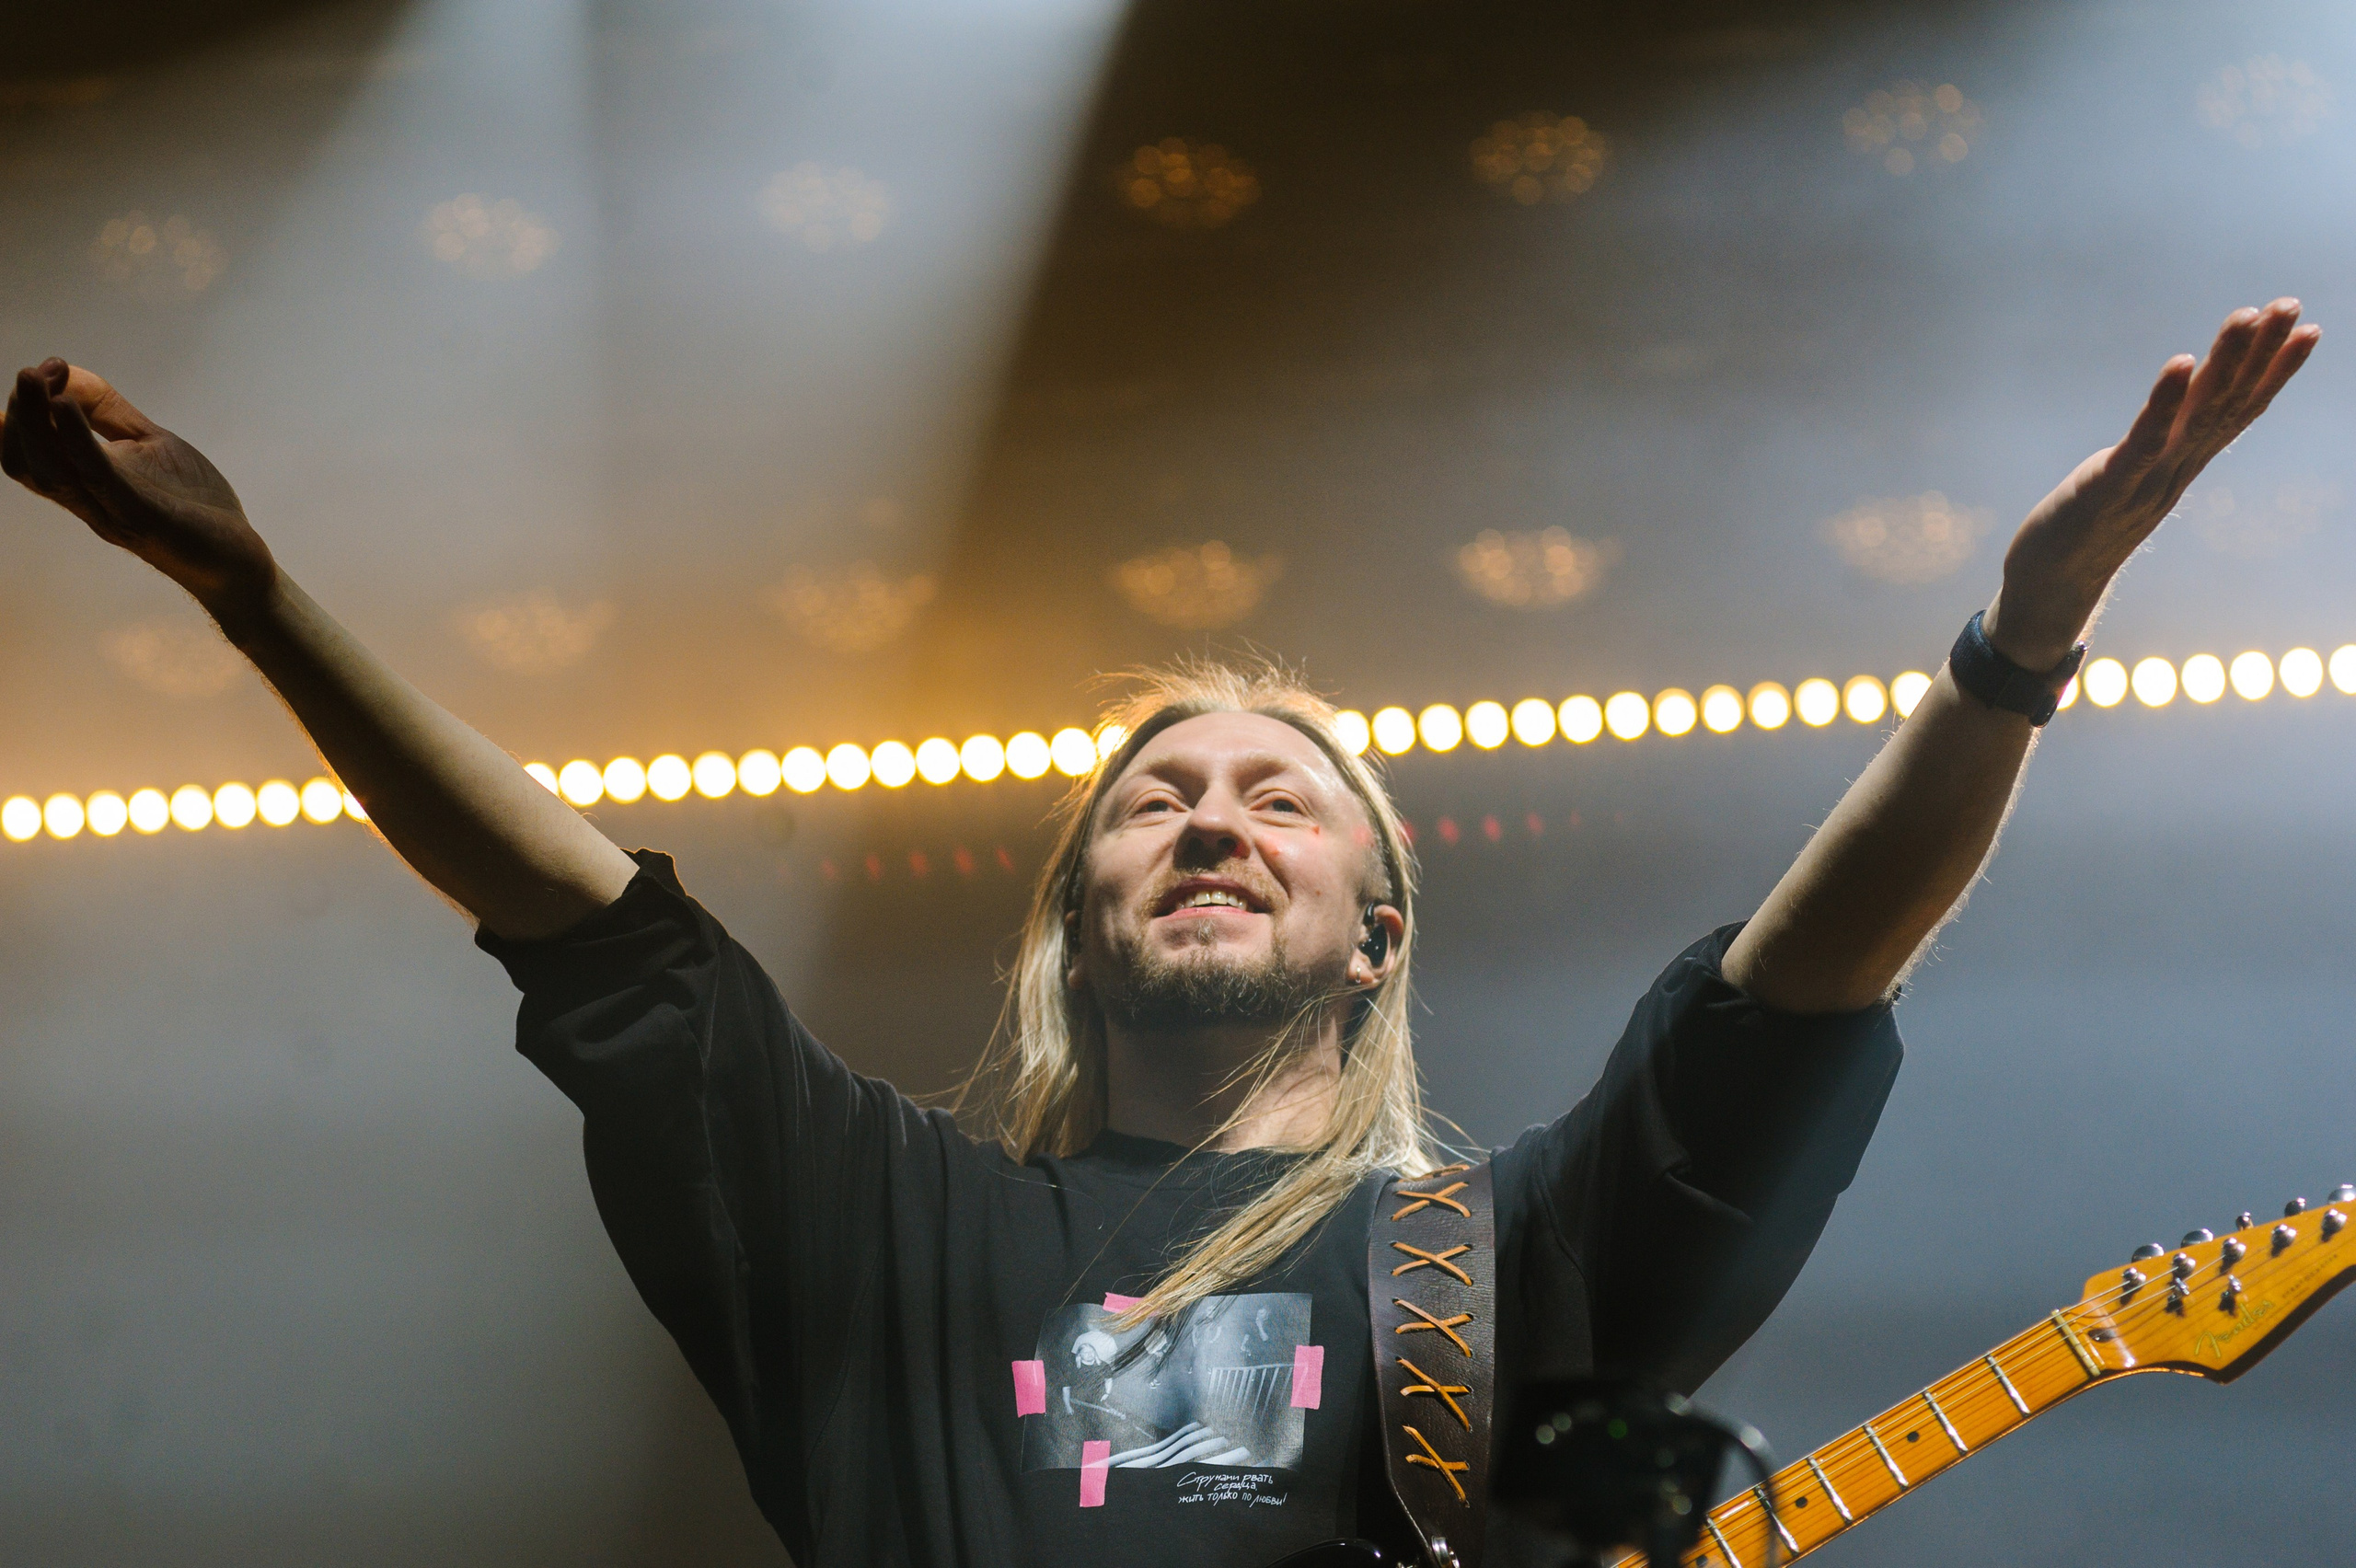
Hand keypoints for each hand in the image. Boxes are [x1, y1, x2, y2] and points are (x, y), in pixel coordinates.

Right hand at [2, 358, 276, 620]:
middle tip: (29, 373)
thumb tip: (65, 371)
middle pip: (26, 461)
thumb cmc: (191, 502)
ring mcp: (111, 511)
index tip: (41, 369)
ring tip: (32, 378)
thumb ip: (108, 412)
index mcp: (83, 485)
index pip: (27, 451)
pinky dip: (77, 441)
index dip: (21, 411)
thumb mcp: (147, 444)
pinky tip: (66, 406)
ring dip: (35, 424)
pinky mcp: (143, 518)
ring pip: (50, 472)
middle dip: (21, 413)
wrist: (238, 558)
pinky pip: (99, 478)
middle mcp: (87, 501)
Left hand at [1986, 299, 2320, 668]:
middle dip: (2260, 351)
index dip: (2275, 371)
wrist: (2050, 585)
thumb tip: (2181, 406)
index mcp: (2183, 463)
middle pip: (2226, 403)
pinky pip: (2143, 443)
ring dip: (2224, 364)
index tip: (2308, 328)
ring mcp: (2147, 480)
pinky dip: (2164, 403)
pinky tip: (2181, 363)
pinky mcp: (2107, 489)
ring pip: (2195, 416)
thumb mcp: (2133, 476)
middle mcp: (2176, 470)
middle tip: (2288, 302)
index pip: (2239, 410)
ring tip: (2246, 315)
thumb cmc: (2088, 523)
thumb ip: (2160, 443)